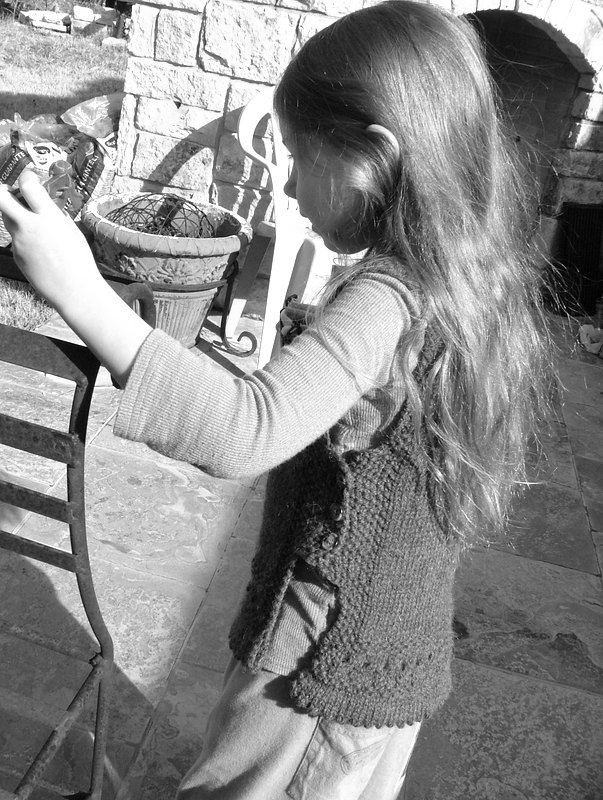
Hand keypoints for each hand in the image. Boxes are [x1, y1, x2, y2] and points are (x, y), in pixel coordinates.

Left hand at [0, 171, 102, 311]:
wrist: (73, 289)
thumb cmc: (78, 261)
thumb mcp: (71, 231)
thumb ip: (55, 215)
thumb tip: (46, 205)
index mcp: (49, 218)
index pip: (28, 186)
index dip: (26, 177)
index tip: (29, 178)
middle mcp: (30, 227)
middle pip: (2, 199)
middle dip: (2, 190)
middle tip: (7, 189)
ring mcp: (19, 241)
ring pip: (8, 219)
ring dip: (14, 214)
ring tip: (30, 221)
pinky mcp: (16, 254)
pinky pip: (15, 239)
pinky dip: (24, 238)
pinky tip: (40, 249)